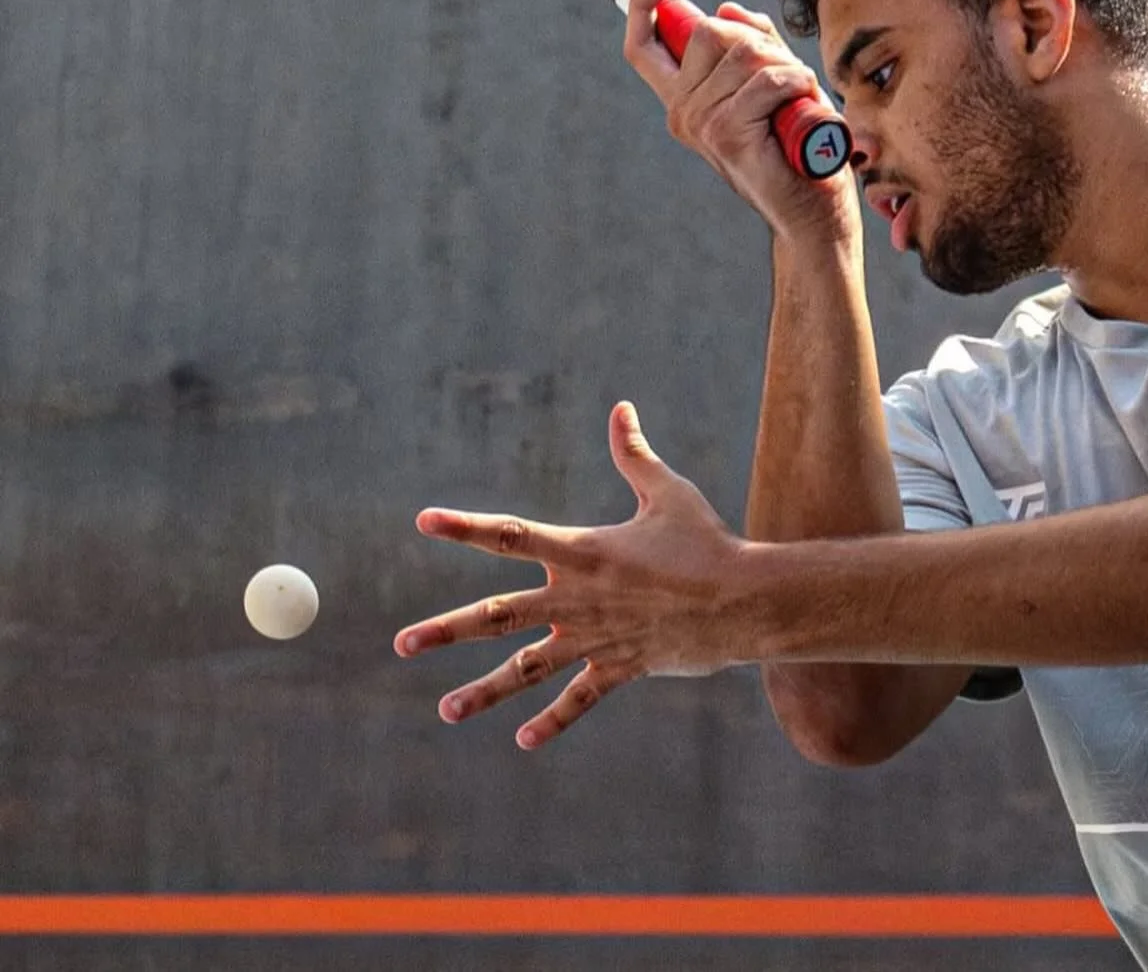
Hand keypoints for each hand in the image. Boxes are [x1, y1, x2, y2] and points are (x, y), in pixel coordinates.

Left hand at [395, 402, 748, 748]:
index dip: (465, 527)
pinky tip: (524, 740)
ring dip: (485, 691)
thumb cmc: (706, 541)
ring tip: (445, 710)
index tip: (424, 521)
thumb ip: (634, 455)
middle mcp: (577, 599)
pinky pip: (580, 698)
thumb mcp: (666, 493)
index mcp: (581, 552)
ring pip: (528, 669)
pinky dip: (553, 719)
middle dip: (447, 630)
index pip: (510, 536)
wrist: (744, 601)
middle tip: (402, 644)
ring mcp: (595, 638)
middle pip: (499, 614)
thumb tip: (621, 408)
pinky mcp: (620, 668)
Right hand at [624, 0, 858, 240]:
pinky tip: (804, 105)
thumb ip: (751, 44)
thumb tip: (728, 10)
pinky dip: (797, 82)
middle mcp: (682, 112)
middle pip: (707, 31)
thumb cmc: (798, 153)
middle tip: (786, 75)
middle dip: (757, 40)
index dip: (643, 5)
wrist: (813, 215)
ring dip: (785, 64)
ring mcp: (701, 123)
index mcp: (682, 100)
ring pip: (742, 52)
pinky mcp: (727, 133)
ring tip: (799, 96)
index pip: (641, 46)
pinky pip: (767, 78)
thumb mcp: (773, 84)